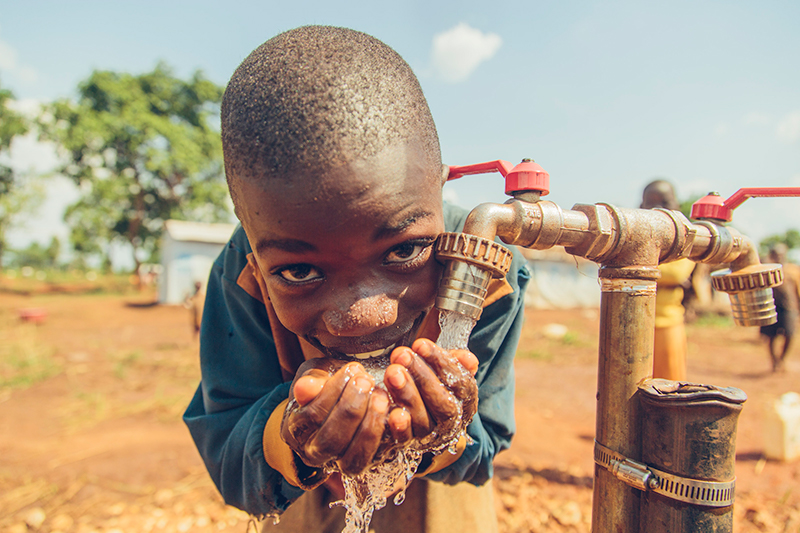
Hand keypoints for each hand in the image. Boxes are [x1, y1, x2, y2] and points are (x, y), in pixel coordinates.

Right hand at [281, 359, 390, 475]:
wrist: (343, 403)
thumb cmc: (326, 386)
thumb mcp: (317, 376)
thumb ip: (312, 382)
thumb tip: (304, 387)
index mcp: (298, 430)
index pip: (312, 417)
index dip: (332, 393)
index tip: (352, 369)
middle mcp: (316, 454)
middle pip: (331, 442)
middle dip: (351, 410)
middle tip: (367, 381)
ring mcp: (341, 463)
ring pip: (353, 459)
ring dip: (370, 427)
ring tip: (381, 396)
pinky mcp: (369, 464)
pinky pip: (380, 459)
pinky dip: (392, 437)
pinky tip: (399, 414)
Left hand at [382, 338, 478, 448]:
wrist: (415, 419)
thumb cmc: (429, 385)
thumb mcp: (443, 372)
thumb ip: (454, 364)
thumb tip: (469, 360)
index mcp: (465, 402)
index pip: (460, 382)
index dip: (441, 362)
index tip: (420, 344)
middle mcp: (451, 423)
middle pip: (444, 404)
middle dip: (423, 377)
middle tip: (402, 355)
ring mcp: (430, 437)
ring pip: (423, 420)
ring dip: (407, 394)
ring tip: (392, 372)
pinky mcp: (407, 446)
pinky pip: (404, 439)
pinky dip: (398, 426)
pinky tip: (388, 409)